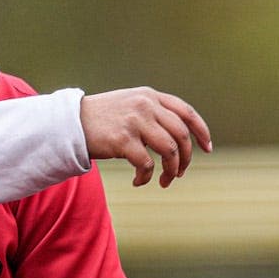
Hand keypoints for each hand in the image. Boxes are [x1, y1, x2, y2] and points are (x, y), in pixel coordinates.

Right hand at [78, 87, 212, 188]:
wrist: (71, 123)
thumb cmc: (103, 119)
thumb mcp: (131, 105)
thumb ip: (155, 113)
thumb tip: (182, 139)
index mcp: (150, 96)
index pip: (187, 112)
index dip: (202, 132)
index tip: (207, 149)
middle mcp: (145, 105)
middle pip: (182, 135)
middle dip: (186, 159)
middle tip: (179, 173)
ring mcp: (135, 121)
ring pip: (170, 151)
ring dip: (171, 171)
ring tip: (163, 181)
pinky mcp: (123, 140)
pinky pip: (146, 165)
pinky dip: (146, 178)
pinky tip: (138, 182)